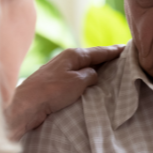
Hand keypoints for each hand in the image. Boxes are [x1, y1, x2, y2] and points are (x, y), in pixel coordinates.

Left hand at [6, 45, 123, 140]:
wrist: (27, 104)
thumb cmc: (52, 91)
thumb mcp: (77, 81)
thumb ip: (90, 75)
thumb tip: (93, 74)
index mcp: (72, 55)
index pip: (98, 51)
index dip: (113, 50)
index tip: (126, 48)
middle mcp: (65, 60)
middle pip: (90, 58)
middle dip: (105, 59)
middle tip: (122, 59)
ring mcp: (59, 71)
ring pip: (82, 68)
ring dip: (95, 70)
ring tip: (110, 72)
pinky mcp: (54, 84)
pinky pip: (75, 78)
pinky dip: (85, 79)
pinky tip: (90, 85)